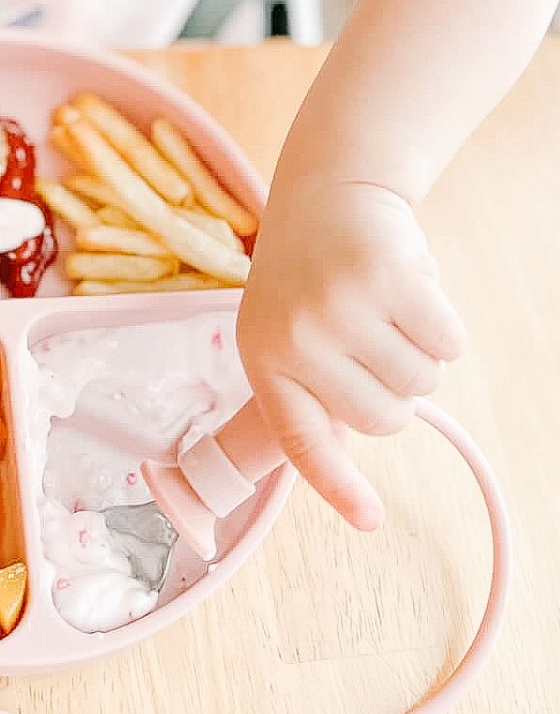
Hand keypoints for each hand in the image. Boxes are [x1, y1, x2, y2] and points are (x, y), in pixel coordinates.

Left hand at [236, 178, 465, 529]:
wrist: (328, 193)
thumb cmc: (310, 276)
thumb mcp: (285, 331)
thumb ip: (310, 391)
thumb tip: (342, 458)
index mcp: (263, 358)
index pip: (301, 440)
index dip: (337, 485)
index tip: (370, 521)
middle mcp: (295, 338)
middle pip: (384, 420)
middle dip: (392, 390)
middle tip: (371, 339)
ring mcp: (340, 307)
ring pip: (421, 384)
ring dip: (417, 354)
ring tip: (383, 309)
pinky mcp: (390, 277)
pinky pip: (449, 345)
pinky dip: (443, 326)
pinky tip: (409, 290)